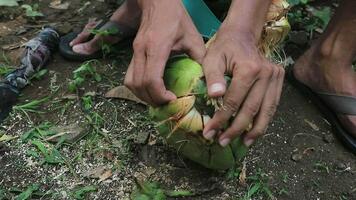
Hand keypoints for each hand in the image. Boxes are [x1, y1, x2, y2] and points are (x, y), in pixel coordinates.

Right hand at [124, 0, 205, 105]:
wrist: (157, 2)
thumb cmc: (176, 18)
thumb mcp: (193, 37)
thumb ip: (199, 58)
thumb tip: (206, 80)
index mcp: (156, 48)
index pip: (151, 80)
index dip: (160, 95)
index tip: (172, 99)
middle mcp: (141, 51)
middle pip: (139, 85)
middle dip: (153, 99)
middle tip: (167, 104)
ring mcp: (134, 52)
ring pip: (130, 83)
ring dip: (143, 96)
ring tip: (159, 99)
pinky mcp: (132, 53)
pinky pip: (129, 76)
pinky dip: (138, 88)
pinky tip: (151, 89)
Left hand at [202, 28, 284, 146]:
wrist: (242, 35)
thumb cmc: (224, 48)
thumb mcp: (211, 59)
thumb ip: (213, 78)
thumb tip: (214, 97)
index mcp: (249, 69)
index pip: (234, 101)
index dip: (221, 119)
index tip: (209, 132)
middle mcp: (267, 74)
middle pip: (251, 109)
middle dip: (236, 129)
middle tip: (222, 142)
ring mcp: (276, 77)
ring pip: (267, 110)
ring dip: (255, 130)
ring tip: (243, 143)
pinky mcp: (280, 80)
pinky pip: (273, 105)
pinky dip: (264, 120)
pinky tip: (255, 131)